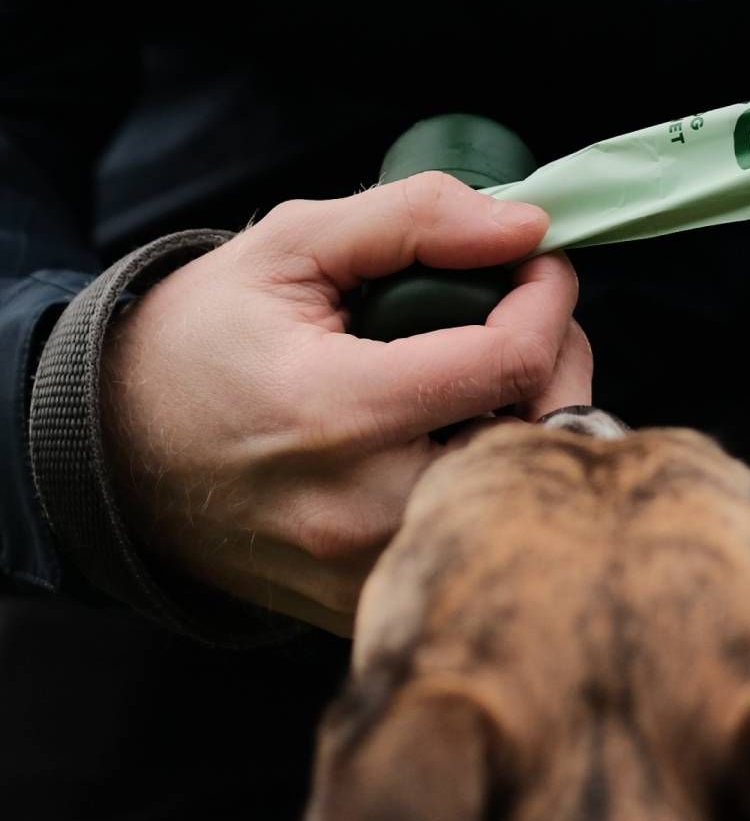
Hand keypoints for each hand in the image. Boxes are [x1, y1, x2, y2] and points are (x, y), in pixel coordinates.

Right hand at [100, 173, 591, 635]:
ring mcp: (367, 568)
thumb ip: (412, 220)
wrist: (120, 449)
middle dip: (557, 359)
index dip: (548, 298)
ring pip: (518, 490)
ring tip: (488, 370)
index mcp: (337, 410)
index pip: (511, 361)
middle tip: (523, 315)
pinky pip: (477, 534)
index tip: (538, 265)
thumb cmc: (203, 337)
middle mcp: (361, 508)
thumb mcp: (290, 247)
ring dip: (532, 418)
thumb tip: (526, 227)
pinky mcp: (368, 600)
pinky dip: (491, 474)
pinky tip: (455, 432)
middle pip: (538, 434)